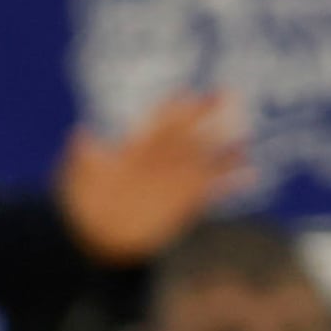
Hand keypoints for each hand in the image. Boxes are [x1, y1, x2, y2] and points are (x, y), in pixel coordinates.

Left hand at [55, 91, 241, 262]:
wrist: (98, 237)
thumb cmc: (86, 204)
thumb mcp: (80, 177)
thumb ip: (84, 155)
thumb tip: (79, 131)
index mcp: (139, 148)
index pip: (161, 122)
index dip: (174, 108)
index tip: (189, 95)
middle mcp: (164, 158)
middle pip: (190, 130)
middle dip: (209, 112)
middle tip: (230, 94)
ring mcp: (178, 178)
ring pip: (207, 157)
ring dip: (226, 146)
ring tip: (246, 136)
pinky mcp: (188, 200)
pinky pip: (216, 187)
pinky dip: (234, 180)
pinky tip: (251, 173)